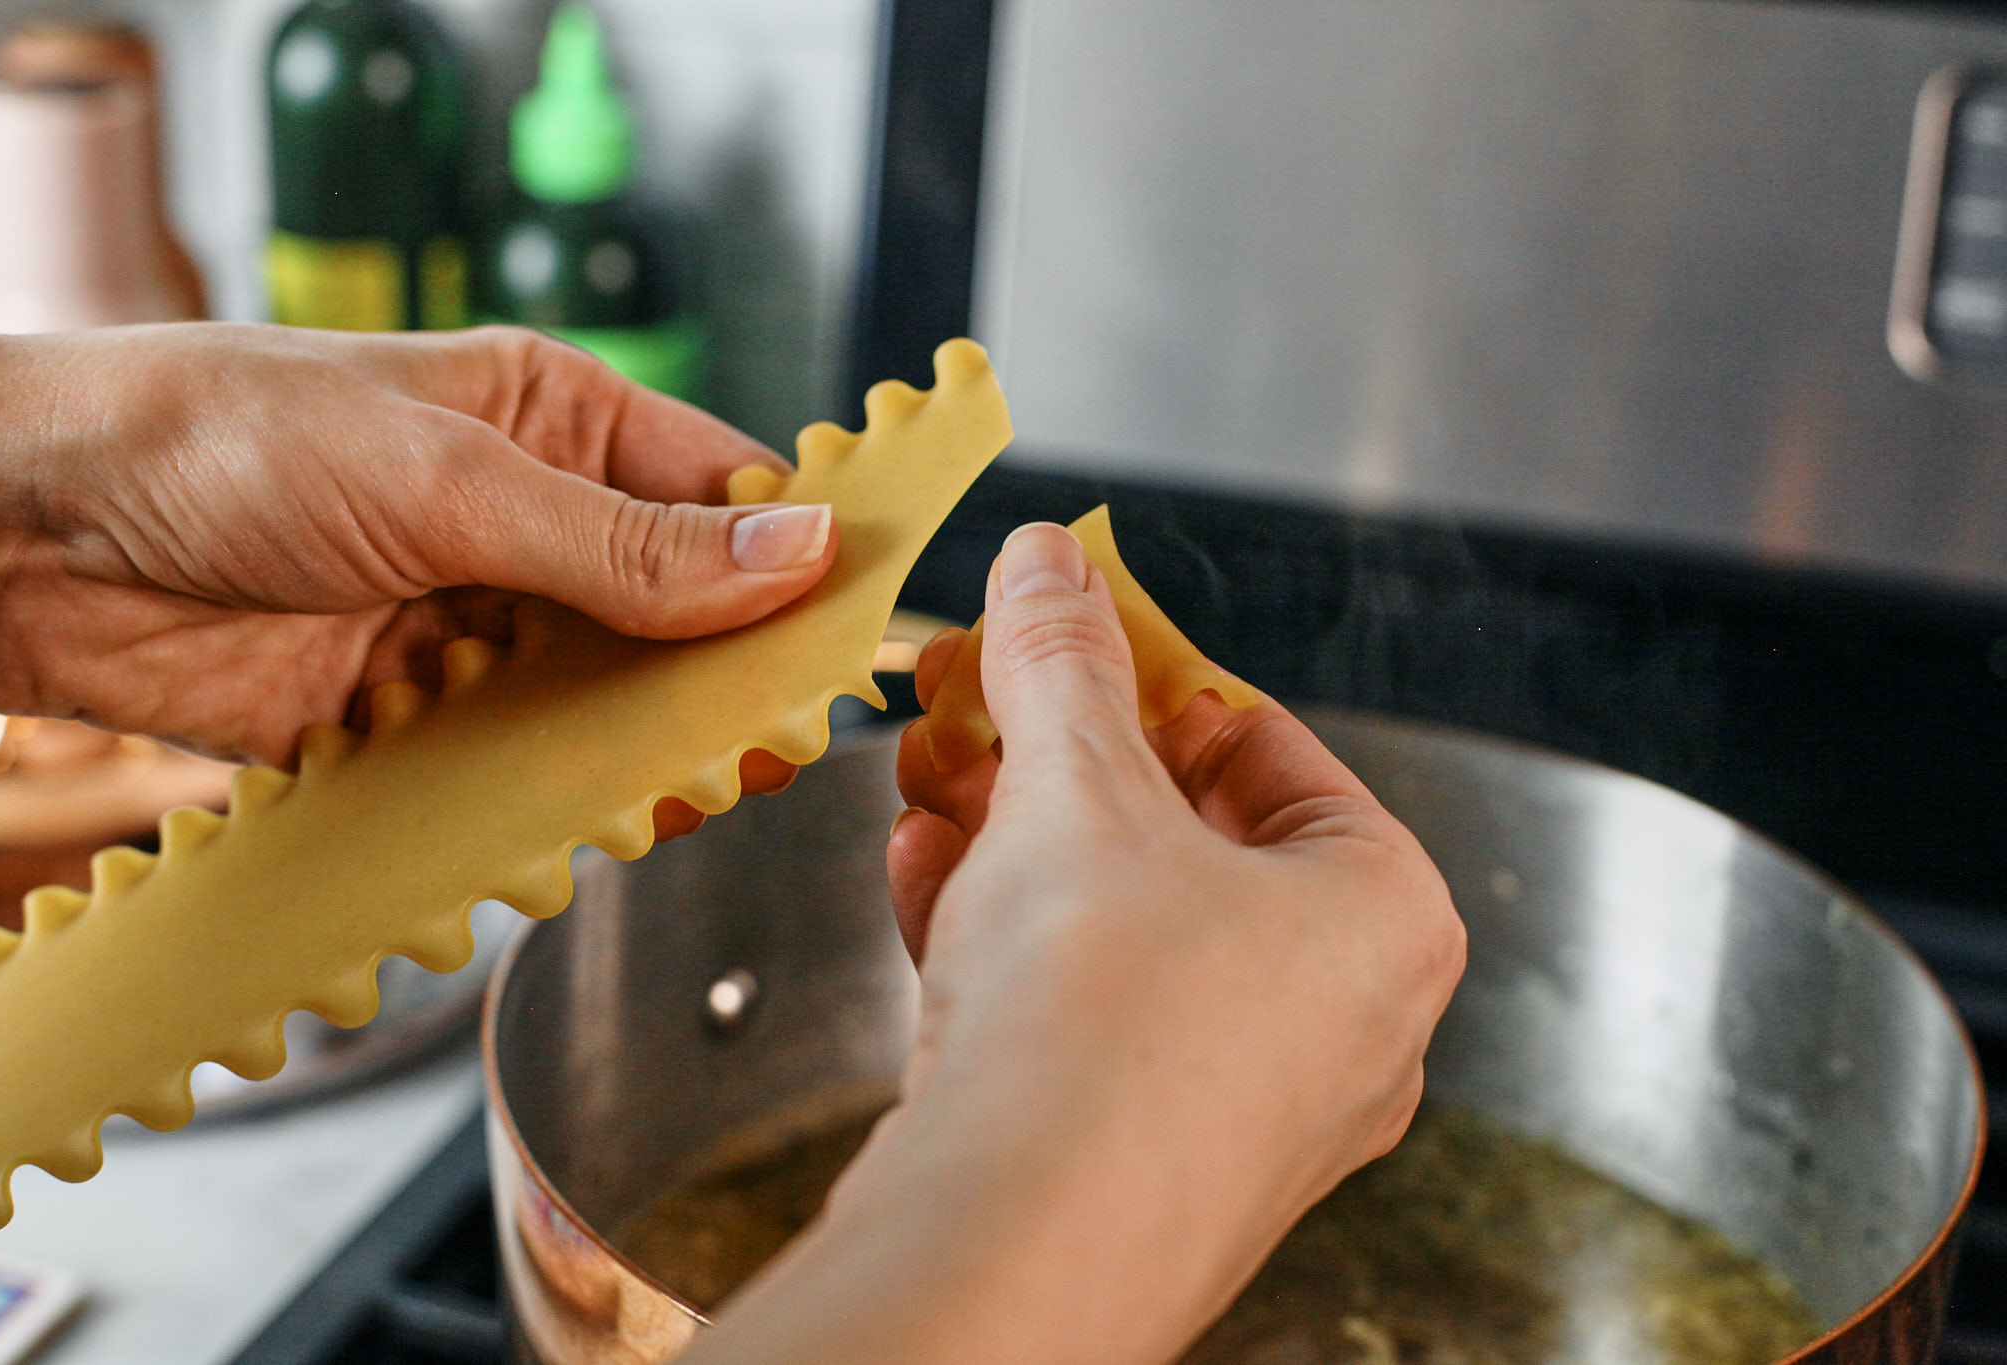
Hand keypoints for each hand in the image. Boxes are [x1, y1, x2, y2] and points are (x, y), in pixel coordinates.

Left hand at [0, 324, 829, 820]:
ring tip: (686, 795)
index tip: (854, 633)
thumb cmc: (225, 439)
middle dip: (723, 677)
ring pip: (604, 705)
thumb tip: (796, 555)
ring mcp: (471, 627)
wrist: (29, 538)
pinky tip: (583, 828)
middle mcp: (528, 524)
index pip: (720, 494)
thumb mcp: (449, 479)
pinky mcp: (409, 718)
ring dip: (642, 751)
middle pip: (675, 615)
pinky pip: (512, 770)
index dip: (794, 560)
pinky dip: (550, 805)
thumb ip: (622, 544)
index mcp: (556, 421)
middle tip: (775, 740)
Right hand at [690, 523, 1465, 1364]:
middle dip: (1061, 767)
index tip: (1070, 635)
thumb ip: (1064, 661)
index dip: (1151, 676)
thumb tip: (1050, 563)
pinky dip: (1014, 943)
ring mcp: (1253, 1105)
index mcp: (1388, 913)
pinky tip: (926, 880)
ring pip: (1129, 932)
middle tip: (982, 706)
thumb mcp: (1076, 788)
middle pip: (1189, 840)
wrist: (1016, 1243)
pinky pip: (1091, 1016)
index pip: (1268, 746)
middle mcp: (1347, 1020)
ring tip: (931, 786)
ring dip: (1020, 849)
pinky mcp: (1153, 1161)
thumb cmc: (1102, 1023)